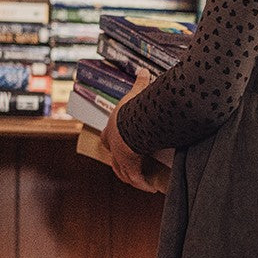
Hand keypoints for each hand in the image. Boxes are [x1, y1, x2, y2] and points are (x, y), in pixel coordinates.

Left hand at [101, 69, 162, 192]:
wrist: (133, 124)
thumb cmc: (132, 109)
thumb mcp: (136, 94)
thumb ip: (140, 83)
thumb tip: (144, 71)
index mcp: (112, 128)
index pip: (106, 137)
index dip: (109, 140)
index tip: (114, 144)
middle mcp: (114, 144)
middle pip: (112, 157)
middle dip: (119, 163)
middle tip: (129, 166)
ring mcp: (120, 157)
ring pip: (122, 171)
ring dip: (130, 176)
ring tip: (140, 180)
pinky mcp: (131, 166)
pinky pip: (137, 179)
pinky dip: (143, 183)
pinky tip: (151, 187)